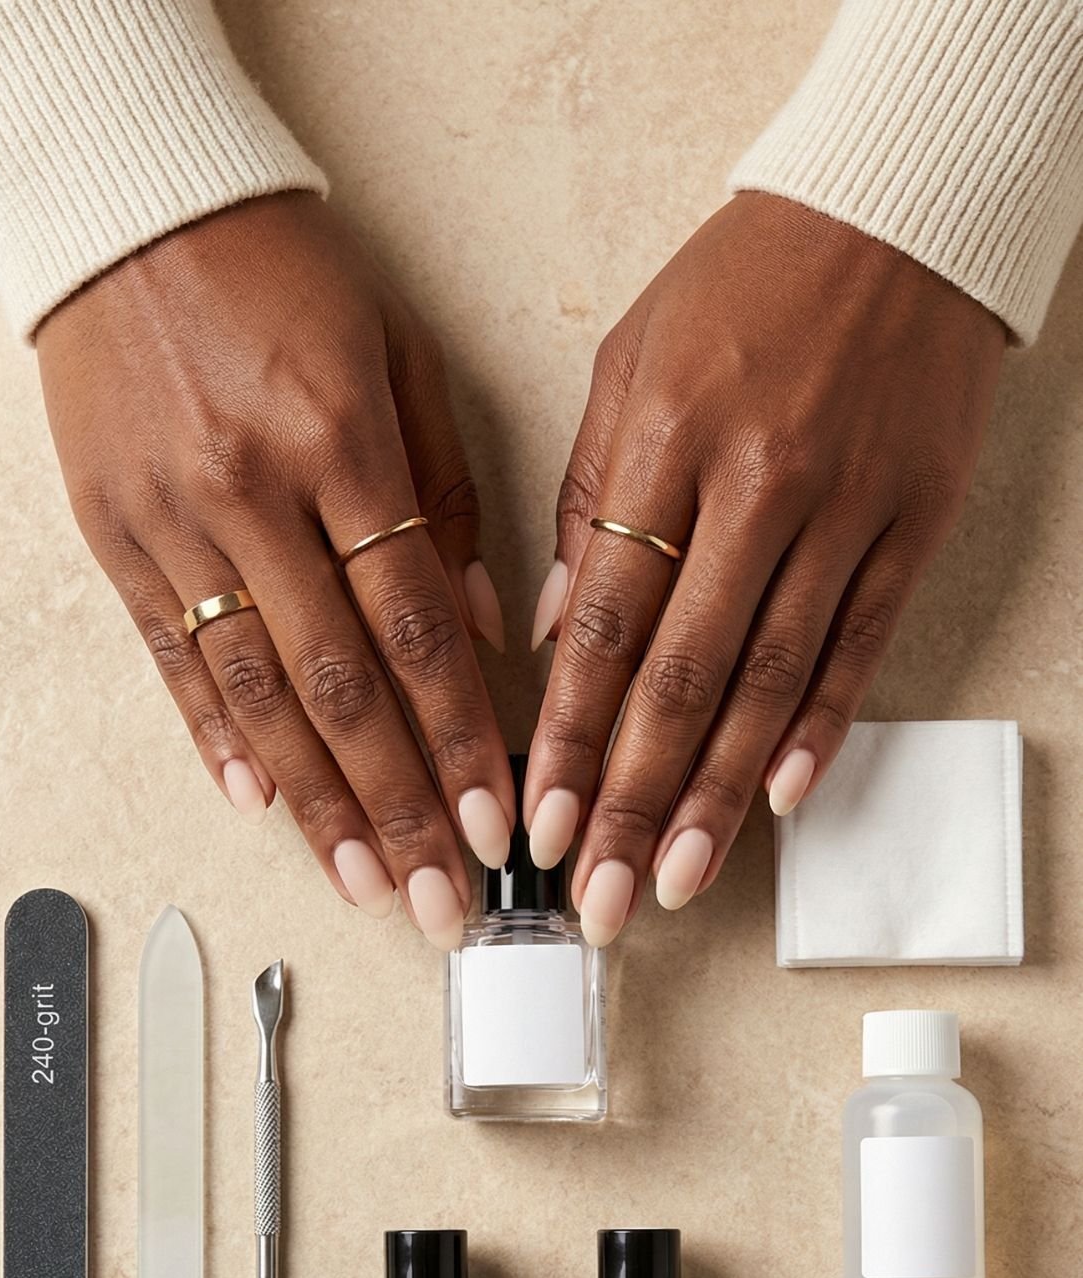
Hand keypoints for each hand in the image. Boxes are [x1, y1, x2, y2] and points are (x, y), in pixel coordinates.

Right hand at [37, 191, 512, 948]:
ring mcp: (172, 521)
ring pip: (253, 693)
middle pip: (338, 685)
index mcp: (338, 440)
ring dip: (313, 801)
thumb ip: (449, 495)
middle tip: (437, 893)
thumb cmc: (285, 268)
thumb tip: (484, 628)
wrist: (130, 205)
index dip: (459, 738)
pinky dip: (212, 736)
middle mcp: (251, 492)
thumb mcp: (400, 354)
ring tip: (360, 880)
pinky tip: (256, 802)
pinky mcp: (114, 535)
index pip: (413, 626)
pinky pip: (170, 657)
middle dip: (396, 806)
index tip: (495, 822)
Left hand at [525, 193, 1005, 943]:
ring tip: (673, 879)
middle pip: (683, 676)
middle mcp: (756, 483)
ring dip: (720, 795)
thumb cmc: (745, 286)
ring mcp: (843, 509)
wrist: (896, 214)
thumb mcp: (632, 363)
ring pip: (770, 681)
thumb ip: (590, 502)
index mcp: (666, 441)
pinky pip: (859, 646)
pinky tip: (783, 801)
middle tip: (597, 896)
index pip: (606, 623)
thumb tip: (562, 635)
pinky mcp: (909, 524)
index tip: (535, 824)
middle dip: (629, 801)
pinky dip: (821, 729)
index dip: (567, 737)